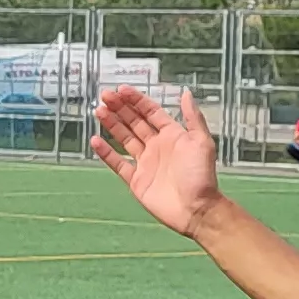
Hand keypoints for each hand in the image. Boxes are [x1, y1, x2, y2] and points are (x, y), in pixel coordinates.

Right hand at [93, 87, 225, 237]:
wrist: (196, 209)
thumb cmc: (202, 176)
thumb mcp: (202, 142)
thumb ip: (192, 117)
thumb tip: (186, 93)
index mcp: (172, 135)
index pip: (150, 112)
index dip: (136, 100)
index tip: (121, 90)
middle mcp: (157, 146)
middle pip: (134, 122)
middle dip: (120, 108)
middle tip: (105, 96)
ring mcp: (145, 163)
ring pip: (124, 139)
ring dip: (112, 125)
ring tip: (99, 111)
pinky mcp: (136, 180)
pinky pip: (118, 164)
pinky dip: (106, 153)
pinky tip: (96, 140)